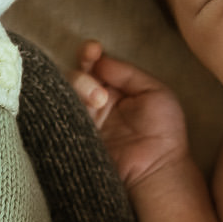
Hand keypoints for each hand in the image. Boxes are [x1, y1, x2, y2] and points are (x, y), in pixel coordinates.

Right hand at [71, 41, 190, 192]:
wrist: (157, 171)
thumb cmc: (164, 134)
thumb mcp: (157, 93)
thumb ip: (129, 73)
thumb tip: (100, 62)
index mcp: (116, 89)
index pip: (95, 64)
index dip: (89, 54)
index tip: (93, 50)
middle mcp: (96, 102)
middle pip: (75, 77)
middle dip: (83, 76)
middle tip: (101, 93)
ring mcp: (83, 120)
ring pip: (64, 93)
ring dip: (78, 90)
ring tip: (98, 102)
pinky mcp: (73, 137)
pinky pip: (57, 116)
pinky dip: (60, 106)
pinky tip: (74, 107)